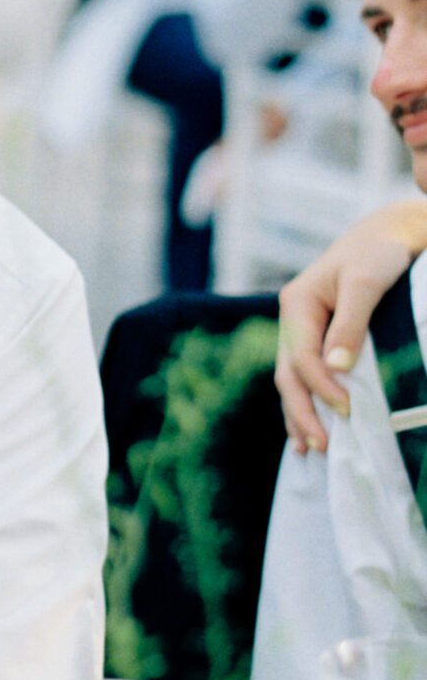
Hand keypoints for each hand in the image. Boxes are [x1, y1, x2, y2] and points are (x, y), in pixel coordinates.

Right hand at [276, 199, 426, 450]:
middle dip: (302, 411)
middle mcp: (293, 318)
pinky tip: (308, 424)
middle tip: (323, 446)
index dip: (321, 387)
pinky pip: (304, 374)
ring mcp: (302, 328)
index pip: (301, 357)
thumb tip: (336, 368)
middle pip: (288, 374)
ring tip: (310, 447)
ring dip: (299, 413)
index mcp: (297, 304)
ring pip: (292, 379)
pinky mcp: (318, 335)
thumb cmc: (380, 252)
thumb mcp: (366, 282)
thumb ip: (350, 324)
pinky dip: (307, 400)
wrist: (391, 233)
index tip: (348, 412)